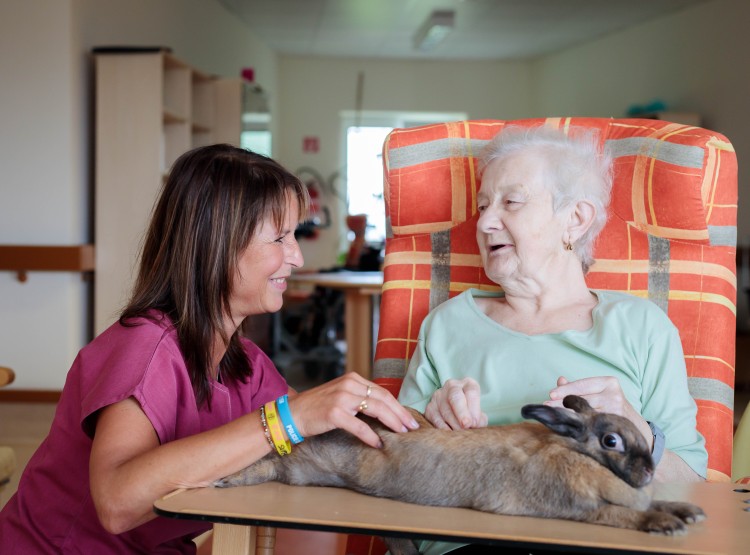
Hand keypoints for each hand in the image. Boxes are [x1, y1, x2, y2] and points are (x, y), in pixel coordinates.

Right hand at [287, 373, 418, 447]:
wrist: (292, 413)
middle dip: (400, 413)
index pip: (382, 391)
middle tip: (412, 427)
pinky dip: (371, 435)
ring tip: (402, 433)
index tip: (409, 418)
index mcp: (353, 379)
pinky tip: (378, 443)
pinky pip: (359, 425)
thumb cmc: (317, 408)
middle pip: (383, 398)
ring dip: (392, 422)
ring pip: (376, 408)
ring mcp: (341, 398)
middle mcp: (349, 385)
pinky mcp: (334, 413)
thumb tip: (384, 411)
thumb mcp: (341, 395)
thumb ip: (359, 398)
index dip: (398, 406)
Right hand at [424, 377, 487, 429]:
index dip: (474, 408)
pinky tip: (449, 434)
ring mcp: (439, 396)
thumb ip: (480, 419)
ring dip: (454, 423)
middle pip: (456, 397)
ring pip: (445, 409)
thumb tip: (476, 426)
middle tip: (467, 425)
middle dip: (461, 413)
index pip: (471, 392)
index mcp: (468, 384)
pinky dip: (442, 427)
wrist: (456, 414)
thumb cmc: (471, 414)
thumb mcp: (478, 414)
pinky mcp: (430, 408)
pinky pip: (435, 418)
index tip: (475, 422)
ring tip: (461, 434)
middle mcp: (452, 386)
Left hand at [546, 376, 651, 444]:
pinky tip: (567, 427)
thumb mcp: (597, 391)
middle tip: (546, 407)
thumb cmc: (610, 404)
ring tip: (553, 417)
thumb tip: (560, 380)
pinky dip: (579, 426)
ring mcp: (615, 412)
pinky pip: (592, 426)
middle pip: (582, 400)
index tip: (550, 394)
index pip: (582, 385)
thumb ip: (578, 387)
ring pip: (585, 414)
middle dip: (562, 404)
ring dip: (568, 416)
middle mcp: (614, 396)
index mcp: (608, 383)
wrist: (635, 425)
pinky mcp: (614, 426)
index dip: (565, 390)